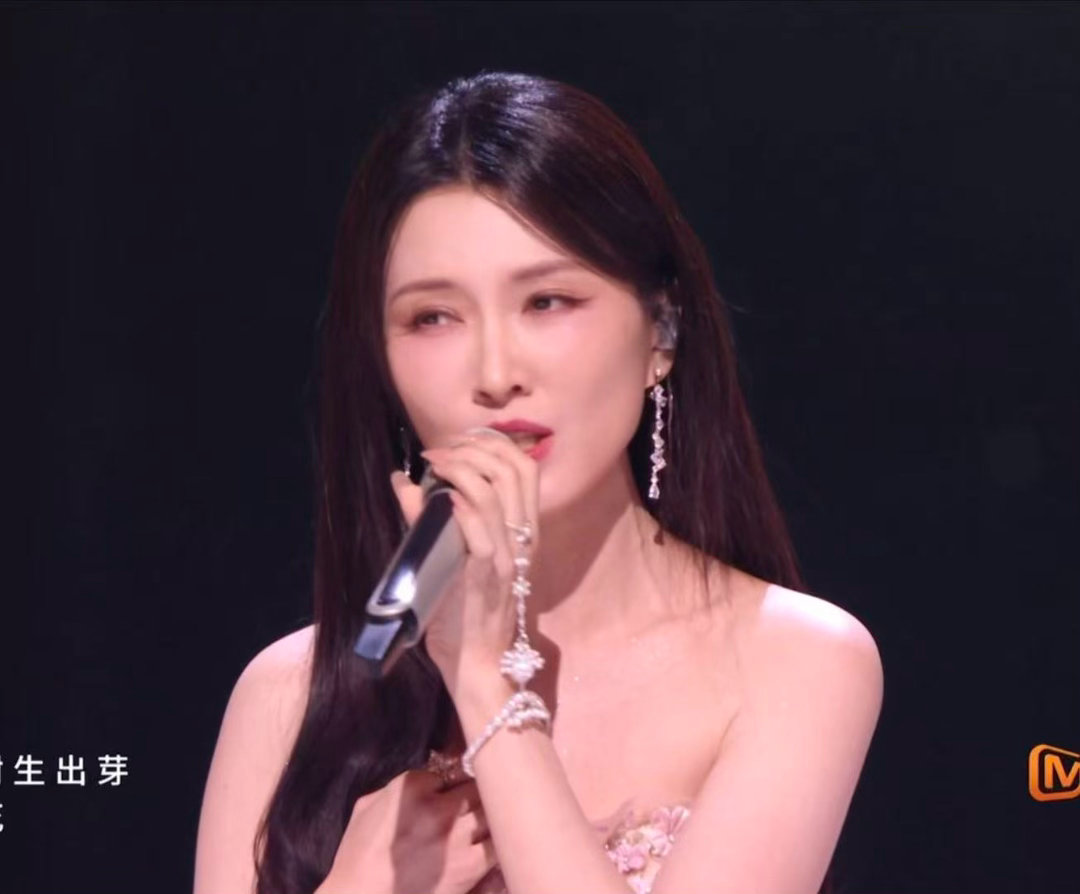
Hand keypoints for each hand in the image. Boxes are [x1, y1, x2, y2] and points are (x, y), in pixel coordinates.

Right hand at [317, 769, 494, 893]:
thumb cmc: (356, 858)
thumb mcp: (366, 808)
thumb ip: (394, 787)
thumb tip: (422, 782)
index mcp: (411, 787)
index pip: (449, 770)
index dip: (451, 784)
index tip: (449, 794)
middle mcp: (438, 806)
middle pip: (476, 786)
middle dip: (475, 796)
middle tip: (472, 807)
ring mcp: (457, 836)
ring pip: (492, 810)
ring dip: (491, 816)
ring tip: (489, 823)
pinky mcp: (470, 866)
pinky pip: (497, 844)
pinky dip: (498, 842)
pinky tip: (496, 844)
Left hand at [389, 431, 540, 699]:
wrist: (476, 663)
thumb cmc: (466, 613)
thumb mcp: (462, 559)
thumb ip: (441, 520)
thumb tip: (404, 482)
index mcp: (523, 532)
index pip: (524, 468)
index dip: (493, 444)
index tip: (459, 442)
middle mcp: (522, 539)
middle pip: (513, 470)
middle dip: (475, 449)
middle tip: (440, 452)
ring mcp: (506, 556)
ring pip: (497, 492)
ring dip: (462, 470)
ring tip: (436, 466)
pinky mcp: (486, 575)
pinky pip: (481, 531)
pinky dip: (462, 507)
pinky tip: (443, 497)